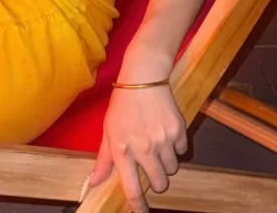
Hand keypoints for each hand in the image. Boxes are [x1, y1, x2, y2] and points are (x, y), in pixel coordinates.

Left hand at [88, 85, 186, 212]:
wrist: (144, 76)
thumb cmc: (122, 104)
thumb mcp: (108, 130)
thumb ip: (103, 160)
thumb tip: (93, 183)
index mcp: (123, 150)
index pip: (132, 189)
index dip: (138, 206)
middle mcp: (143, 148)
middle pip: (160, 184)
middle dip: (158, 181)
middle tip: (152, 166)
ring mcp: (162, 140)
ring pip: (172, 169)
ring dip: (167, 162)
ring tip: (158, 144)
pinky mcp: (178, 130)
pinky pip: (182, 151)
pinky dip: (177, 147)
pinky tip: (166, 132)